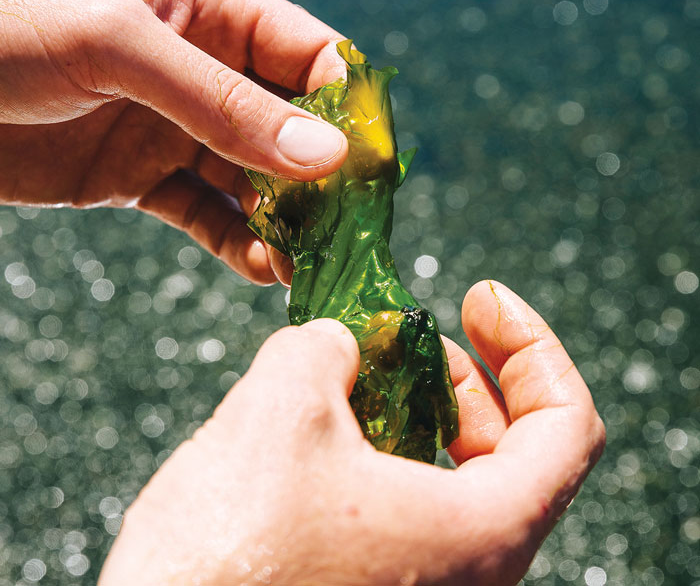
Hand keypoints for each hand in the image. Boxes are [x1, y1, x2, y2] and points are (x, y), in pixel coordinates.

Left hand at [0, 0, 346, 284]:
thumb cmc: (5, 33)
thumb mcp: (122, 48)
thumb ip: (225, 102)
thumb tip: (326, 155)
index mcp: (212, 13)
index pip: (312, 56)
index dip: (349, 108)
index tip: (372, 166)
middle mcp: (205, 72)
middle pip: (292, 127)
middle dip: (323, 178)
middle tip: (346, 230)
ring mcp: (177, 129)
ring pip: (256, 180)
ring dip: (287, 221)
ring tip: (309, 262)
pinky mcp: (145, 179)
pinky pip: (210, 215)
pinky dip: (240, 244)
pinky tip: (264, 269)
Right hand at [98, 280, 604, 585]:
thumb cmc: (226, 557)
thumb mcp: (279, 412)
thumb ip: (322, 348)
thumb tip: (334, 344)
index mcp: (480, 535)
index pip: (568, 427)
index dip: (534, 347)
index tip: (482, 299)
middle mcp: (467, 572)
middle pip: (514, 448)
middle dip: (465, 374)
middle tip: (412, 332)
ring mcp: (421, 582)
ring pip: (455, 477)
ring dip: (416, 406)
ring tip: (361, 367)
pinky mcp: (372, 582)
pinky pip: (407, 504)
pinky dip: (382, 446)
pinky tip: (328, 419)